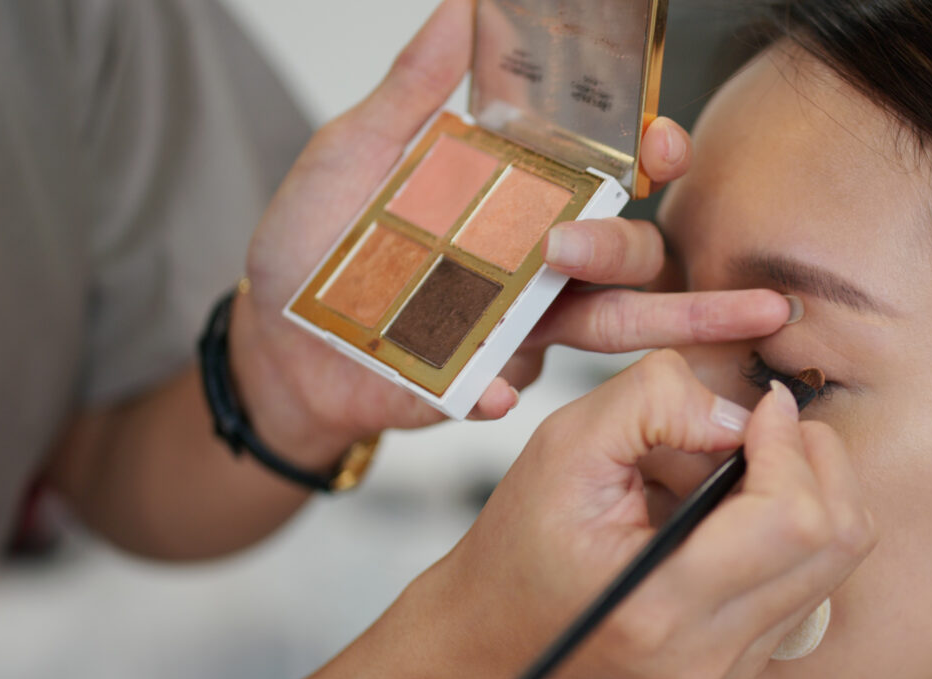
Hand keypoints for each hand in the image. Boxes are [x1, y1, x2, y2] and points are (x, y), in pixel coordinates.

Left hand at [228, 0, 795, 467]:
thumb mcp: (355, 150)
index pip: (616, 173)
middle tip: (567, 239)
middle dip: (623, 245)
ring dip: (611, 317)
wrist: (273, 339)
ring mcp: (521, 325)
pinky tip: (485, 385)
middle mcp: (538, 261)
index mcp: (523, 195)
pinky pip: (511, 388)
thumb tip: (459, 10)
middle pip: (632, 254)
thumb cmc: (317, 244)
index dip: (654, 156)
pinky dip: (501, 388)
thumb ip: (413, 86)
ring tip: (555, 285)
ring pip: (606, 325)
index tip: (657, 142)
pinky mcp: (486, 381)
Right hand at [418, 350, 875, 678]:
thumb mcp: (564, 445)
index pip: (792, 520)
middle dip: (814, 460)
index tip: (762, 406)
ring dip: (807, 490)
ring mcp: (735, 667)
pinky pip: (818, 577)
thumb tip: (746, 413)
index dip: (790, 444)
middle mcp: (709, 651)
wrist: (501, 639)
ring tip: (737, 473)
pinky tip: (733, 514)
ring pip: (840, 556)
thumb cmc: (522, 544)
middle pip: (837, 538)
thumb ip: (655, 402)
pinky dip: (794, 527)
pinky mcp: (750, 663)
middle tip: (760, 429)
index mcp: (659, 604)